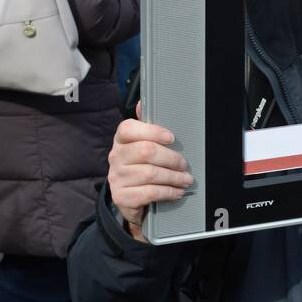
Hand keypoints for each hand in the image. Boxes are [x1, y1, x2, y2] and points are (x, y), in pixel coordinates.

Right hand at [108, 102, 192, 241]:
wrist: (130, 199)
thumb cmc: (141, 166)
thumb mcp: (143, 145)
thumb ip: (146, 126)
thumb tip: (143, 102)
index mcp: (121, 140)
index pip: (128, 128)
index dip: (152, 131)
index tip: (171, 138)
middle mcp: (115, 156)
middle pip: (146, 151)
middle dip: (171, 158)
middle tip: (185, 165)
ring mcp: (116, 177)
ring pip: (150, 173)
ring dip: (173, 177)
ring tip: (186, 179)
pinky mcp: (121, 197)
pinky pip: (148, 193)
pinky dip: (167, 192)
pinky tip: (177, 192)